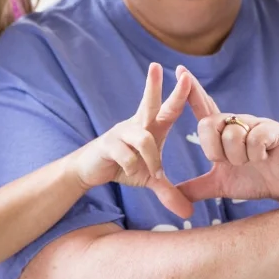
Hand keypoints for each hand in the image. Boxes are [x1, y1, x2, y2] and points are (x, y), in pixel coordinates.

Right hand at [71, 63, 193, 218]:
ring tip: (154, 174)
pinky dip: (135, 168)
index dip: (179, 93)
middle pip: (149, 102)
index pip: (169, 108)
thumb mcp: (149, 179)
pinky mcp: (108, 144)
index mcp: (151, 127)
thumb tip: (188, 214)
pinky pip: (127, 156)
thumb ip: (168, 192)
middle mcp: (137, 124)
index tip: (188, 75)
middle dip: (154, 85)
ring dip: (152, 160)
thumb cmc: (123, 167)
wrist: (90, 171)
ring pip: (144, 139)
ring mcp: (121, 132)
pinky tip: (134, 175)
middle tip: (158, 65)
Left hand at [173, 67, 278, 204]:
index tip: (179, 69)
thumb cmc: (259, 180)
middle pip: (209, 123)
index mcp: (225, 132)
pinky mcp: (274, 130)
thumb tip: (172, 196)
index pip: (204, 108)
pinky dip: (255, 155)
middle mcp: (238, 123)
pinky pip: (254, 138)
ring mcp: (256, 124)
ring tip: (252, 162)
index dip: (192, 90)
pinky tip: (265, 158)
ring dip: (238, 158)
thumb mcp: (222, 186)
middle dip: (214, 150)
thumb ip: (197, 188)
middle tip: (229, 163)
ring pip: (231, 134)